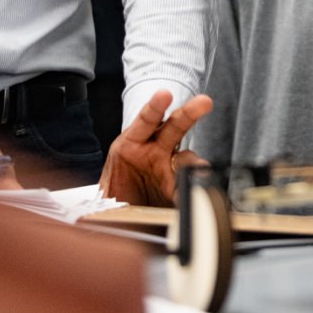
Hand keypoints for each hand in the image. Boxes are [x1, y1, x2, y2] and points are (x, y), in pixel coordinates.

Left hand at [100, 91, 213, 206]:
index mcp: (131, 145)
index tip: (164, 95)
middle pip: (175, 127)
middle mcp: (154, 151)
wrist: (117, 217)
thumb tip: (115, 201)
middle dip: (189, 113)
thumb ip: (117, 195)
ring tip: (199, 170)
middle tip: (204, 103)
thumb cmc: (111, 195)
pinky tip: (193, 195)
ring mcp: (169, 168)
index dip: (155, 107)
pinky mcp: (177, 188)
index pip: (146, 120)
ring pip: (186, 158)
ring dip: (195, 162)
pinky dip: (192, 190)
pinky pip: (187, 186)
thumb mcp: (108, 191)